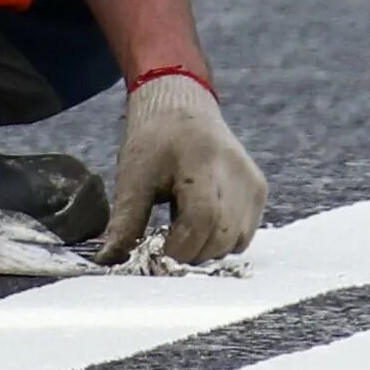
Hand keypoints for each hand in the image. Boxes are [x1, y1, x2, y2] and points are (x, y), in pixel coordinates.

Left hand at [97, 74, 266, 263]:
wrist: (182, 108)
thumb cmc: (154, 141)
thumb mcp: (133, 178)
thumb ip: (126, 222)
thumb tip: (110, 261)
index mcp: (202, 161)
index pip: (203, 219)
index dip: (180, 246)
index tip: (158, 252)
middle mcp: (236, 172)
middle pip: (221, 235)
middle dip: (191, 251)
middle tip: (166, 244)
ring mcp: (253, 182)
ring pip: (235, 240)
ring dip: (207, 248)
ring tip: (182, 228)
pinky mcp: (259, 190)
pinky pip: (245, 233)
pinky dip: (222, 239)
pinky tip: (200, 222)